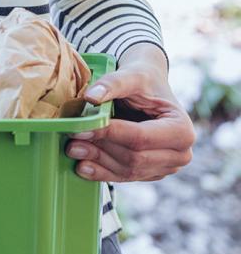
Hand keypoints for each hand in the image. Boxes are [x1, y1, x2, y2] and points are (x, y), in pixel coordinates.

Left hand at [65, 44, 194, 182]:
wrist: (148, 90)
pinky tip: (82, 166)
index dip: (109, 134)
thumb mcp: (131, 76)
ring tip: (72, 150)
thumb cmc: (143, 81)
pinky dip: (101, 172)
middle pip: (134, 158)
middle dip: (100, 150)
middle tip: (71, 142)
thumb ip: (112, 84)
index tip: (81, 129)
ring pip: (127, 171)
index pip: (140, 138)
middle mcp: (180, 154)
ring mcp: (166, 167)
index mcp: (182, 130)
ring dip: (97, 162)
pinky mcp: (149, 173)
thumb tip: (90, 97)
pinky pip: (124, 177)